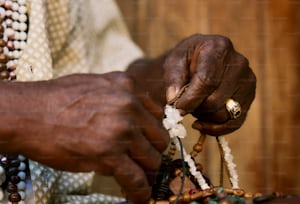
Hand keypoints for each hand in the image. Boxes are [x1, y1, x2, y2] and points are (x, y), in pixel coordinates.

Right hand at [8, 72, 168, 202]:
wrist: (28, 114)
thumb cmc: (56, 100)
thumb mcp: (95, 86)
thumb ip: (119, 98)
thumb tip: (132, 117)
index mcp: (127, 86)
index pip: (157, 113)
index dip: (152, 131)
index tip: (148, 141)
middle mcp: (129, 105)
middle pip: (159, 136)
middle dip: (152, 151)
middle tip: (143, 160)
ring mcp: (121, 129)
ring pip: (152, 158)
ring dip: (147, 171)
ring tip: (140, 179)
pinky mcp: (109, 154)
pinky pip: (135, 178)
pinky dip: (140, 191)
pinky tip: (139, 196)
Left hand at [164, 34, 255, 135]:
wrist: (201, 60)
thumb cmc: (186, 60)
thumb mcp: (174, 61)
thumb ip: (173, 78)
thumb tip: (174, 99)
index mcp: (219, 48)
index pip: (207, 81)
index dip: (191, 99)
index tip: (177, 109)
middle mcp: (239, 63)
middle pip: (215, 100)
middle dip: (196, 108)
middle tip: (185, 104)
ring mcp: (248, 81)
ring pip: (224, 114)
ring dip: (204, 116)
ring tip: (195, 105)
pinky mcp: (250, 97)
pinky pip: (235, 123)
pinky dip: (216, 128)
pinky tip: (202, 123)